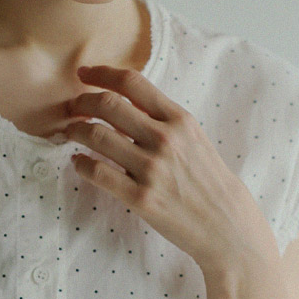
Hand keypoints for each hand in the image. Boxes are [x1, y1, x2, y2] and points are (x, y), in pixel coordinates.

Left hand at [57, 62, 278, 276]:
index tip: (84, 74)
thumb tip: (125, 105)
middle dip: (81, 101)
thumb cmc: (209, 182)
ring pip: (96, 136)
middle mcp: (164, 139)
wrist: (227, 225)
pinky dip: (80, 164)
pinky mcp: (140, 198)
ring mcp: (151, 169)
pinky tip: (79, 163)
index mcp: (179, 120)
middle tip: (72, 108)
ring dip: (75, 131)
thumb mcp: (194, 139)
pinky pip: (97, 173)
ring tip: (71, 133)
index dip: (101, 73)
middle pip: (107, 104)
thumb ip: (163, 121)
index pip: (132, 83)